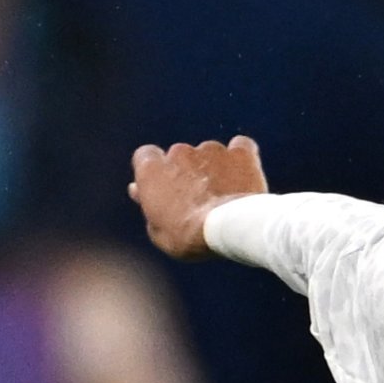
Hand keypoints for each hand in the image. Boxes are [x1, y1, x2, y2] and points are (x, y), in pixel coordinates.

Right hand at [129, 136, 267, 257]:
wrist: (229, 229)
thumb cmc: (188, 237)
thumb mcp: (158, 231)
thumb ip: (147, 204)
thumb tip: (138, 190)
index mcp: (151, 168)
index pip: (146, 157)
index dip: (157, 172)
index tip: (165, 188)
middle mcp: (178, 152)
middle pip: (180, 156)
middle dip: (188, 173)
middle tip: (200, 199)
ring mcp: (210, 150)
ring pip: (210, 154)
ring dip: (215, 169)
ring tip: (226, 196)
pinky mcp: (239, 154)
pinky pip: (241, 146)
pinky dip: (241, 158)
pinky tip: (245, 173)